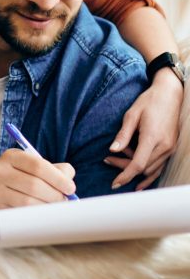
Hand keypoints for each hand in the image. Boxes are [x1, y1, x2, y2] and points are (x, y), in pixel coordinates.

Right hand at [0, 149, 75, 223]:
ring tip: (54, 209)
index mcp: (11, 157)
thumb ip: (53, 169)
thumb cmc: (16, 181)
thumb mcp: (30, 168)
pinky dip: (36, 217)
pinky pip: (20, 215)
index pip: (37, 165)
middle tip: (64, 202)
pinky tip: (41, 215)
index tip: (70, 188)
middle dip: (55, 196)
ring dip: (47, 208)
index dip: (57, 178)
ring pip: (28, 202)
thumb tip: (69, 176)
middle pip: (34, 185)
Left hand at [105, 69, 182, 189]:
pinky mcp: (171, 148)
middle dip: (123, 168)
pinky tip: (139, 183)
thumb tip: (112, 150)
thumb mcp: (131, 115)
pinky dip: (148, 175)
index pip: (138, 164)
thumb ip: (123, 134)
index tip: (114, 183)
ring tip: (117, 158)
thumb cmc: (149, 102)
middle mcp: (164, 146)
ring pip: (151, 169)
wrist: (170, 95)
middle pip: (142, 168)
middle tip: (107, 159)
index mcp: (153, 137)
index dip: (125, 175)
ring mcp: (170, 149)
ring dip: (133, 168)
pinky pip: (159, 167)